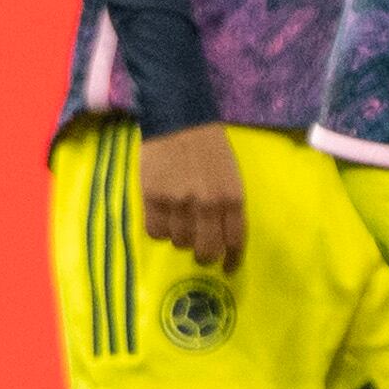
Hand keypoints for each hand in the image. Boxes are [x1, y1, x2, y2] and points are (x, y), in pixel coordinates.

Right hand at [139, 124, 245, 269]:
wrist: (179, 120)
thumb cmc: (210, 148)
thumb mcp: (231, 176)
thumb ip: (228, 205)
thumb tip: (221, 237)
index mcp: (233, 197)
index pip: (235, 240)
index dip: (231, 259)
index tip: (228, 268)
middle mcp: (208, 204)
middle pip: (206, 250)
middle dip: (205, 255)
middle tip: (200, 250)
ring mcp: (179, 201)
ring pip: (179, 242)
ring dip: (181, 237)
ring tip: (180, 220)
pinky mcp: (153, 197)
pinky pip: (156, 232)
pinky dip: (160, 231)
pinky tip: (163, 218)